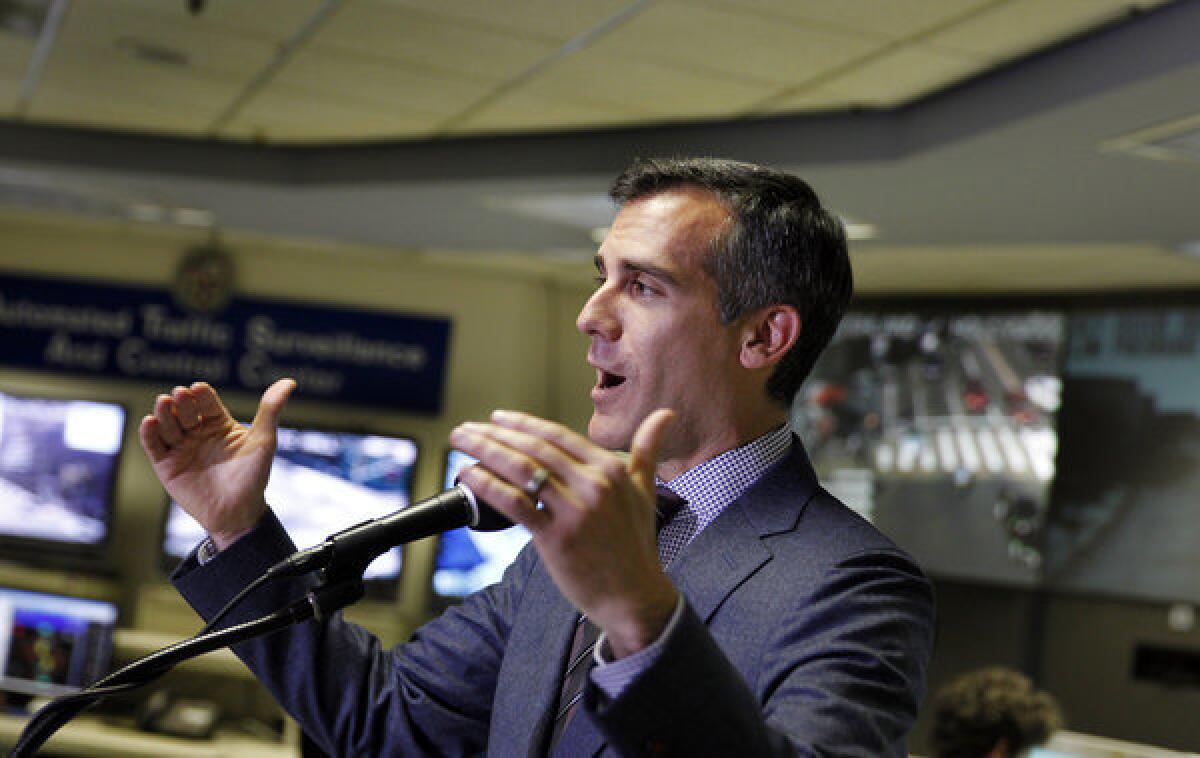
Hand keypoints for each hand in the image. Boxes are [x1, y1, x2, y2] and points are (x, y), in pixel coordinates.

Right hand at [139, 379, 294, 549]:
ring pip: (168, 425)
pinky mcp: (166, 465)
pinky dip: (149, 434)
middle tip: (180, 395)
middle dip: (182, 402)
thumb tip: (289, 382)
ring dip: (163, 413)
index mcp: (219, 424)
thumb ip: (271, 409)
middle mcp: (198, 433)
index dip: (202, 395)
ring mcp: (181, 448)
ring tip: (163, 402)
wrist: (238, 513)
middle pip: (185, 411)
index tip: (199, 389)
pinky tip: (149, 422)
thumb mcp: (263, 440)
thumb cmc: (254, 476)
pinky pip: (154, 446)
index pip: (207, 403)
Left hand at [450, 408, 675, 657]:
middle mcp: (594, 484)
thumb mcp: (646, 490)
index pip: (557, 436)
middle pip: (533, 448)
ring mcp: (575, 511)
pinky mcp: (557, 538)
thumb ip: (649, 449)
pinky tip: (469, 475)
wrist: (635, 596)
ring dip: (485, 451)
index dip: (522, 423)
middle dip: (494, 434)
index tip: (497, 418)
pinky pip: (515, 503)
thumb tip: (665, 415)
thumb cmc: (636, 545)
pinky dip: (488, 485)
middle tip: (467, 429)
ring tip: (461, 443)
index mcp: (611, 469)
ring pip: (520, 470)